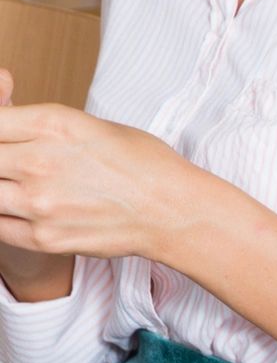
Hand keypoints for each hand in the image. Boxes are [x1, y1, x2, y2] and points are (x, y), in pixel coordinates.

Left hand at [0, 69, 199, 265]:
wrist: (173, 210)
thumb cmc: (142, 163)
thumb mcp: (91, 125)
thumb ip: (39, 127)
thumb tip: (2, 125)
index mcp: (53, 125)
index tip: (7, 141)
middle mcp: (39, 162)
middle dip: (2, 162)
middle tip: (16, 168)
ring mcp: (37, 203)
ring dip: (4, 190)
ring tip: (26, 188)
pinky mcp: (42, 237)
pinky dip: (6, 217)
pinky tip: (26, 210)